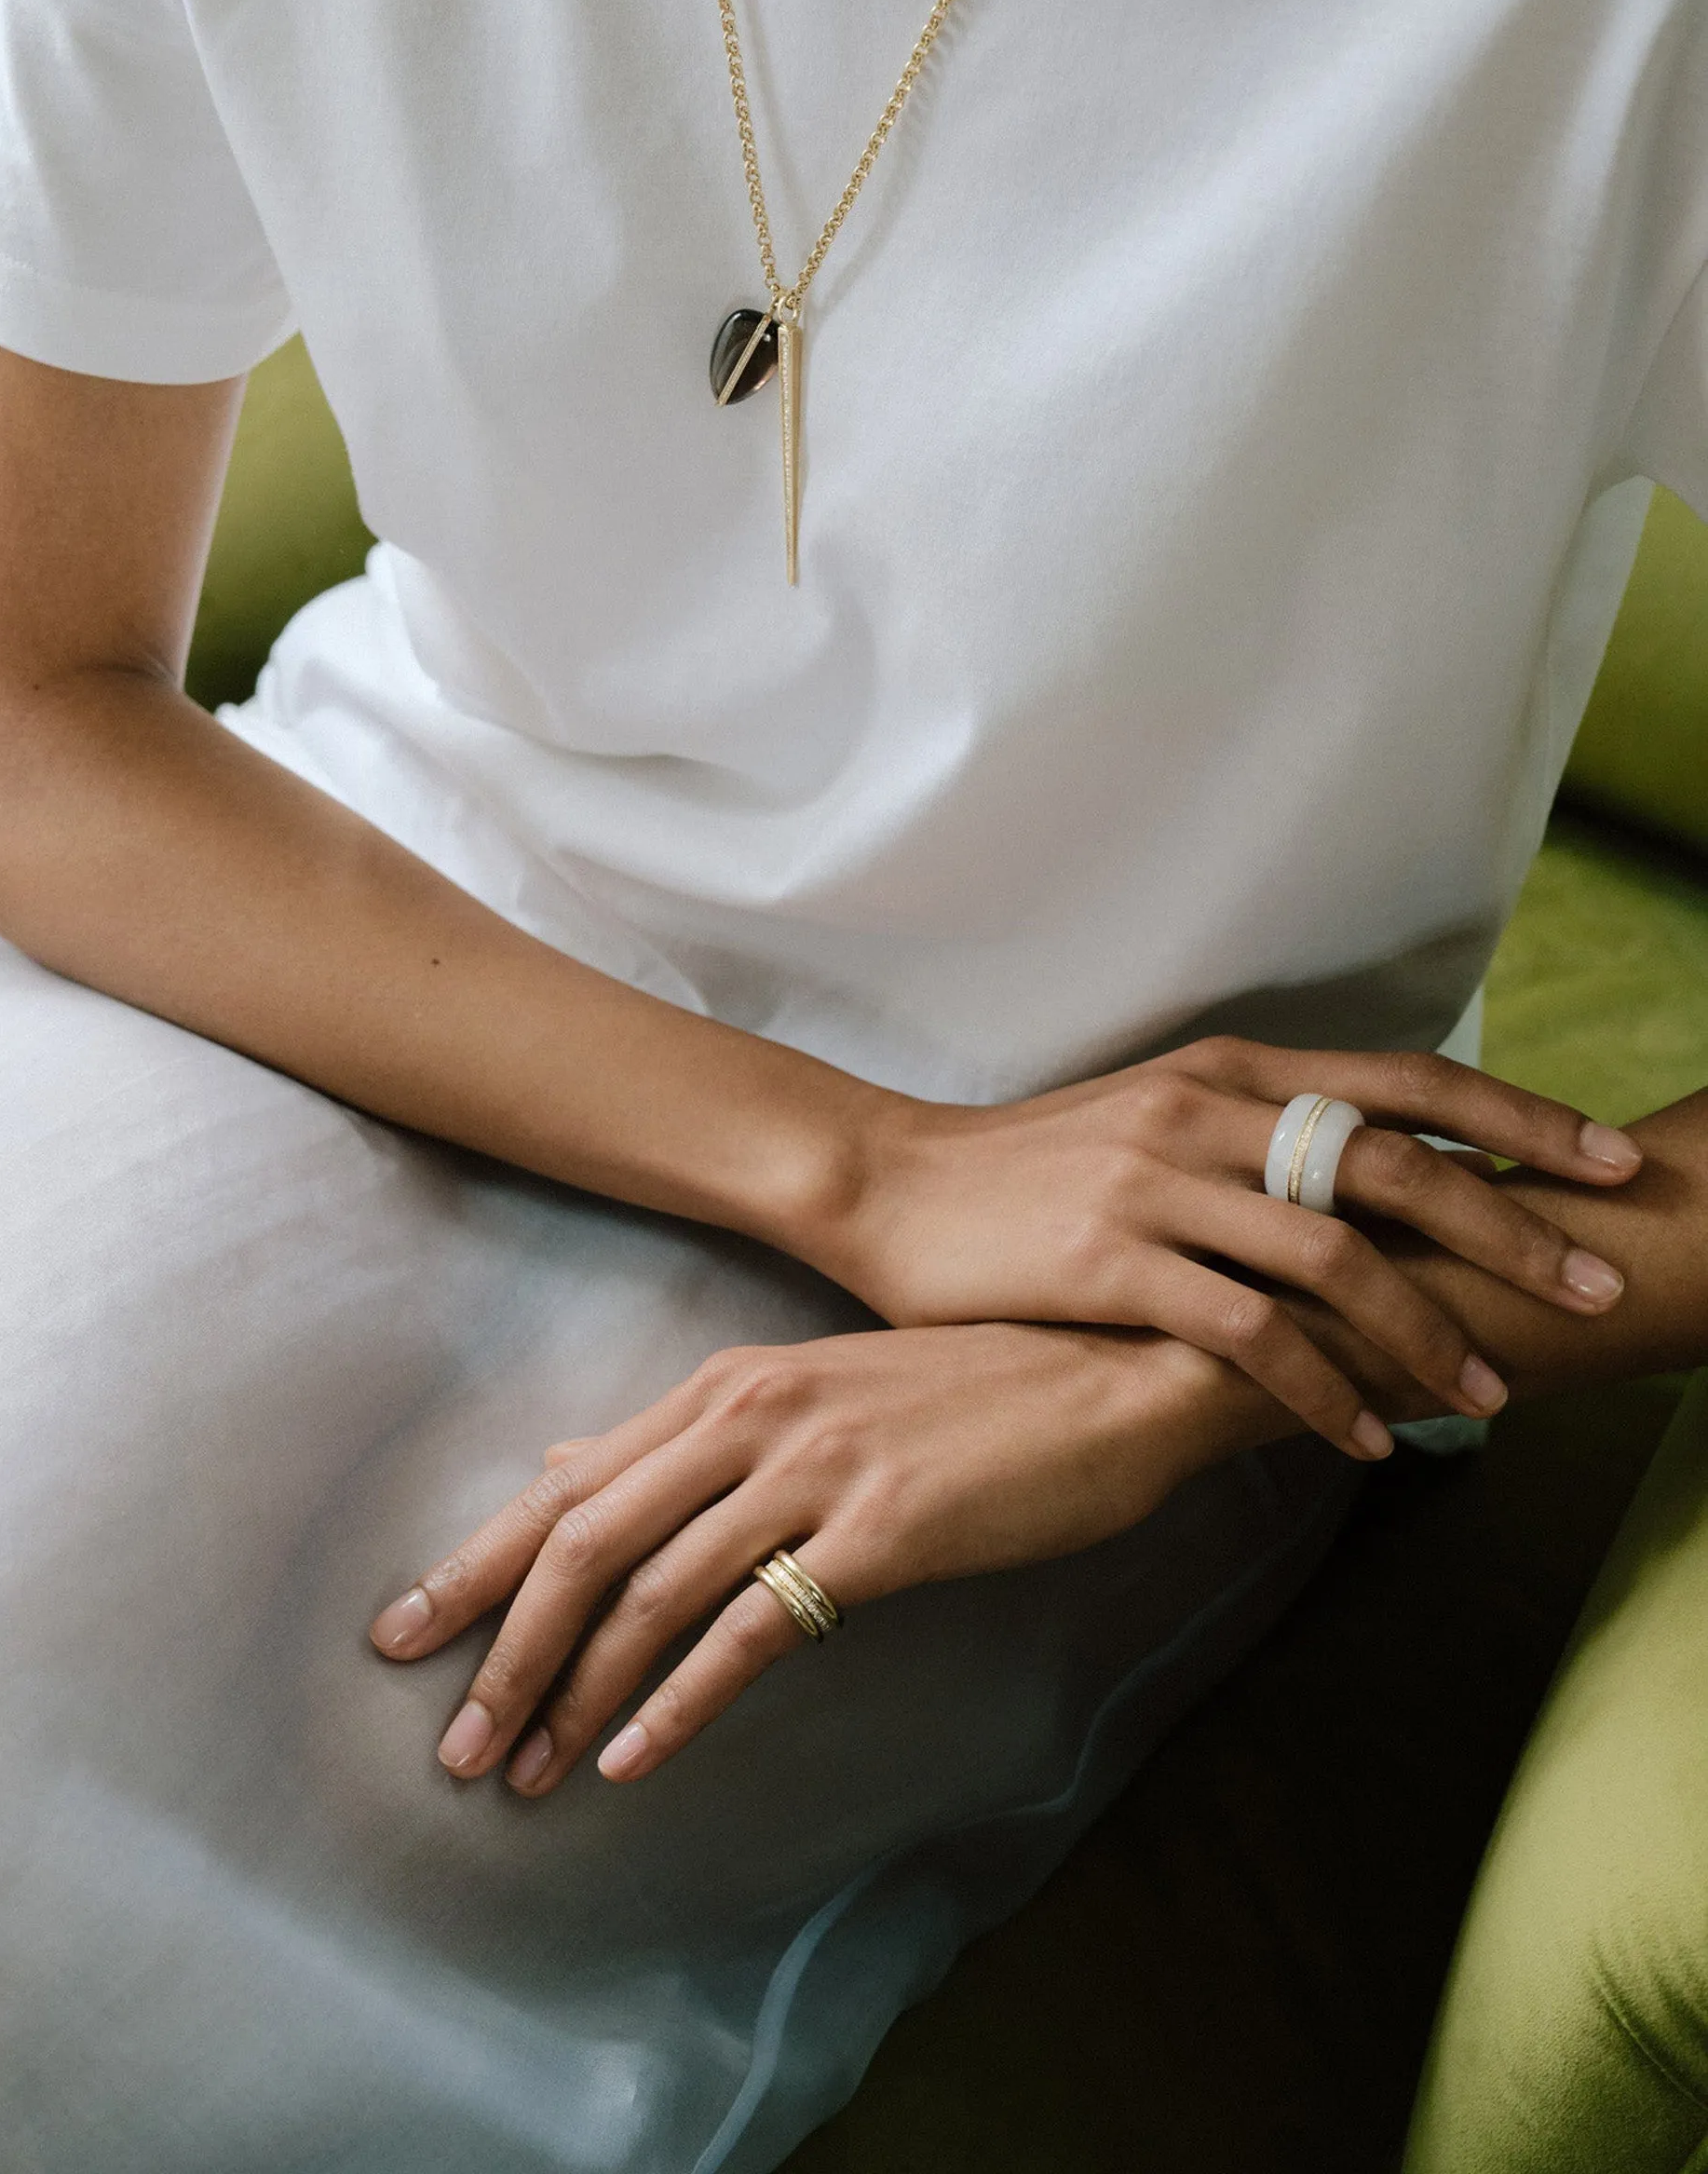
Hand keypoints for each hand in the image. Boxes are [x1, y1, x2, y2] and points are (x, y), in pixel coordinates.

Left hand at [368, 1322, 1289, 1789]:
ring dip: (576, 1691)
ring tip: (528, 1776)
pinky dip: (681, 1700)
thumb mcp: (814, 1389)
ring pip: (653, 1589)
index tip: (400, 1634)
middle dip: (504, 1648)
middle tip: (451, 1746)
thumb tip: (566, 1461)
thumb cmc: (970, 1389)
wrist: (1112, 1371)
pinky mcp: (879, 1530)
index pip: (569, 1483)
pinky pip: (753, 1627)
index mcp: (727, 1382)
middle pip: (584, 1538)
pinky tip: (637, 1760)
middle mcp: (750, 1413)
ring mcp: (813, 1467)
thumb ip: (689, 1434)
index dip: (476, 1564)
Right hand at [806, 1037, 1641, 1458]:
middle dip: (1511, 1230)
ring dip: (1425, 1333)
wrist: (892, 1182)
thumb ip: (1259, 1137)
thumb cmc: (1034, 1166)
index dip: (1521, 1117)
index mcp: (1233, 1069)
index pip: (1408, 1082)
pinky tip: (1362, 1436)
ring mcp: (1160, 1182)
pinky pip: (1248, 1332)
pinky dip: (1320, 1388)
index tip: (1612, 1161)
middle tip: (1592, 1288)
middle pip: (1397, 1165)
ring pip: (1335, 1256)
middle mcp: (1209, 1109)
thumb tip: (1375, 1180)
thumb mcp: (1157, 1118)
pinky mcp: (1113, 1259)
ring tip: (1484, 1398)